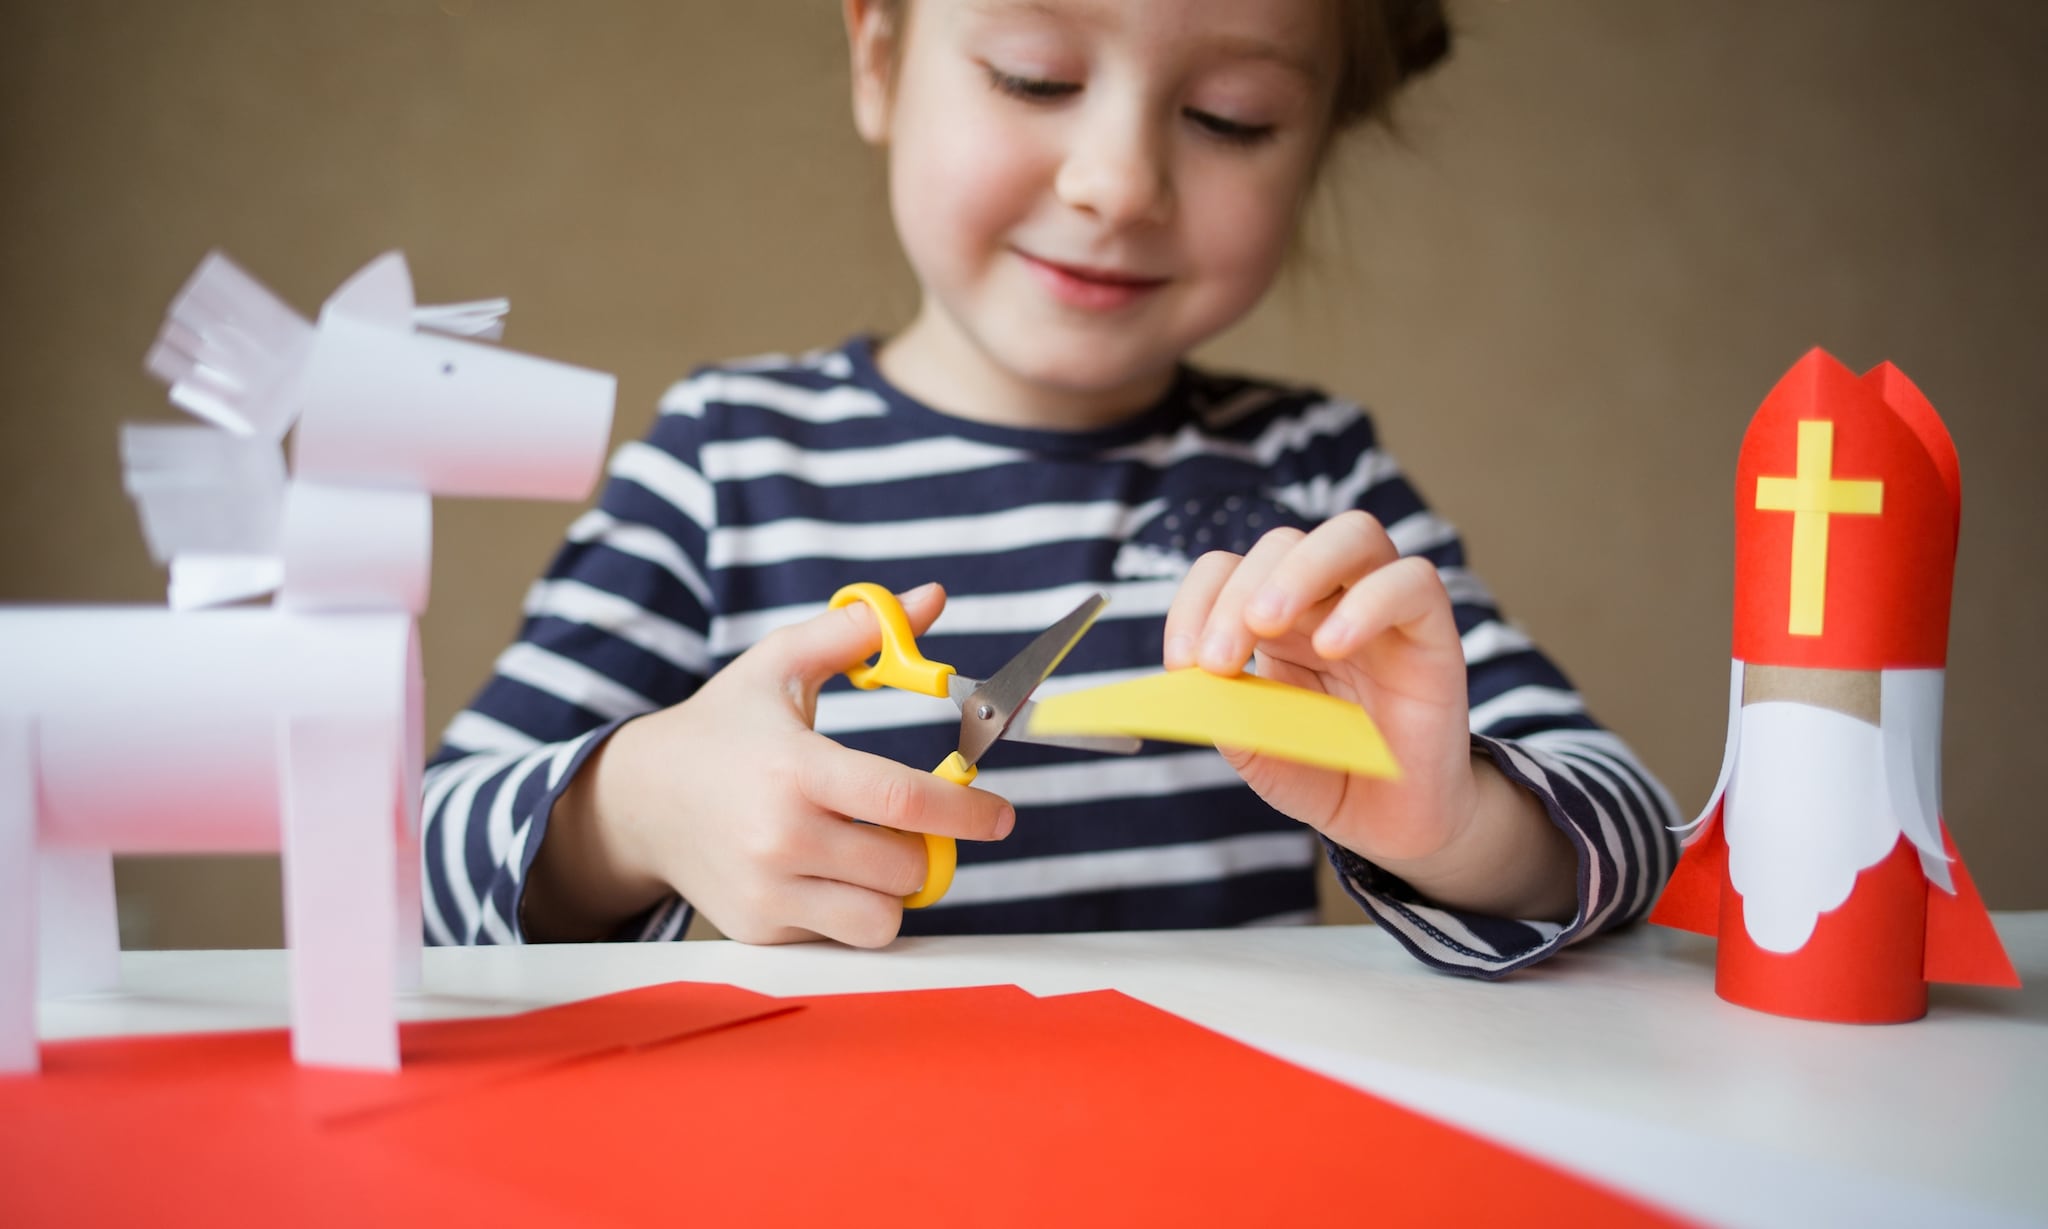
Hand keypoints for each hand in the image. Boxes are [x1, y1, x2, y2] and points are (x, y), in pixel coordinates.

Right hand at [525, 583, 1015, 946]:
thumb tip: (932, 598)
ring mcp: (767, 891)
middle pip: (905, 868)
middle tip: (914, 824)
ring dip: (894, 888)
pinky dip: (852, 911)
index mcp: (795, 769)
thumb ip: (855, 631)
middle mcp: (779, 838)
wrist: (642, 800)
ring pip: (881, 918)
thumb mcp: (779, 665)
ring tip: (871, 850)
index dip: (966, 810)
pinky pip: (842, 937)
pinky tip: (826, 874)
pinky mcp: (759, 930)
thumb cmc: (724, 726)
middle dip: (928, 848)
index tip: (1001, 815)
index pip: (903, 801)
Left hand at [1163, 512, 1573, 919]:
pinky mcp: (1432, 631)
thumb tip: (1195, 684)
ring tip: (1266, 626)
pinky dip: (1368, 603)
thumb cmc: (1324, 774)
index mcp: (1276, 619)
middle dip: (1237, 595)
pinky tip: (1333, 647)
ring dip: (1298, 572)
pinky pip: (1413, 581)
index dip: (1195, 603)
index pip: (1227, 569)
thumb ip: (1230, 717)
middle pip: (1282, 544)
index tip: (1180, 664)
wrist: (1391, 822)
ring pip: (1353, 535)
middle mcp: (1328, 600)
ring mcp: (1383, 608)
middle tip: (1218, 661)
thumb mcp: (1261, 753)